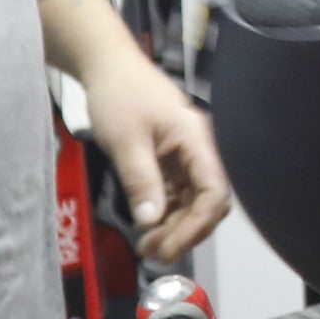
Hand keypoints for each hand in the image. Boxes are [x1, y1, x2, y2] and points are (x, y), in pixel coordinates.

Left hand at [76, 48, 231, 261]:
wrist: (105, 66)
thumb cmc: (119, 94)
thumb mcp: (126, 141)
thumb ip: (141, 181)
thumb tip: (151, 221)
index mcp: (197, 140)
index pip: (214, 192)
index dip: (197, 225)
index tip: (170, 246)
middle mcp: (198, 150)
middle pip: (207, 202)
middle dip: (184, 231)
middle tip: (154, 252)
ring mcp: (185, 156)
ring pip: (192, 202)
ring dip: (173, 226)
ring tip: (147, 245)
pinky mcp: (170, 160)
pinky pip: (177, 193)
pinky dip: (164, 213)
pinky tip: (147, 226)